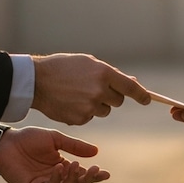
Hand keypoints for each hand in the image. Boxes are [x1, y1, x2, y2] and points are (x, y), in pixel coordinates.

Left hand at [0, 126, 110, 182]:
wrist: (7, 141)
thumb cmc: (30, 139)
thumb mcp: (56, 139)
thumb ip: (75, 146)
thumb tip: (96, 151)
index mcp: (63, 166)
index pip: (82, 175)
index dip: (94, 176)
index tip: (106, 173)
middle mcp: (56, 178)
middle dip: (88, 180)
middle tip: (95, 170)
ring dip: (73, 178)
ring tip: (76, 165)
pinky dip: (57, 179)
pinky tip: (60, 167)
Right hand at [31, 53, 149, 125]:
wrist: (36, 81)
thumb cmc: (63, 68)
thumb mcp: (88, 63)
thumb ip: (110, 74)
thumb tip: (132, 83)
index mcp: (104, 73)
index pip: (131, 87)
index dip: (142, 95)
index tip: (147, 100)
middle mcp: (99, 91)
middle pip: (118, 101)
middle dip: (111, 96)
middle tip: (95, 89)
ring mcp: (90, 106)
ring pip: (104, 110)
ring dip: (97, 105)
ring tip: (78, 94)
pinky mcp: (80, 119)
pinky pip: (90, 117)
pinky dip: (83, 112)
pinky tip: (70, 102)